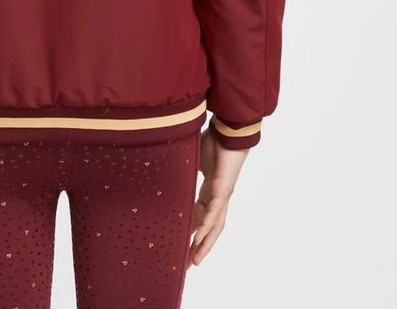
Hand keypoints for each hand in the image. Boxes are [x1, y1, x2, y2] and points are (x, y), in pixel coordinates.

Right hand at [187, 130, 249, 266]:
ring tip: (194, 259)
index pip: (201, 217)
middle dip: (199, 247)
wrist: (229, 131)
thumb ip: (184, 166)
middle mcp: (217, 197)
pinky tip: (199, 236)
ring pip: (214, 225)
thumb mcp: (193, 158)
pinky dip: (208, 225)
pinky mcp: (224, 188)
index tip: (184, 246)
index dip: (193, 233)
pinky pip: (215, 211)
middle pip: (209, 228)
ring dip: (205, 244)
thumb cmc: (214, 141)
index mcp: (209, 191)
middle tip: (188, 264)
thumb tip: (167, 164)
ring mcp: (222, 194)